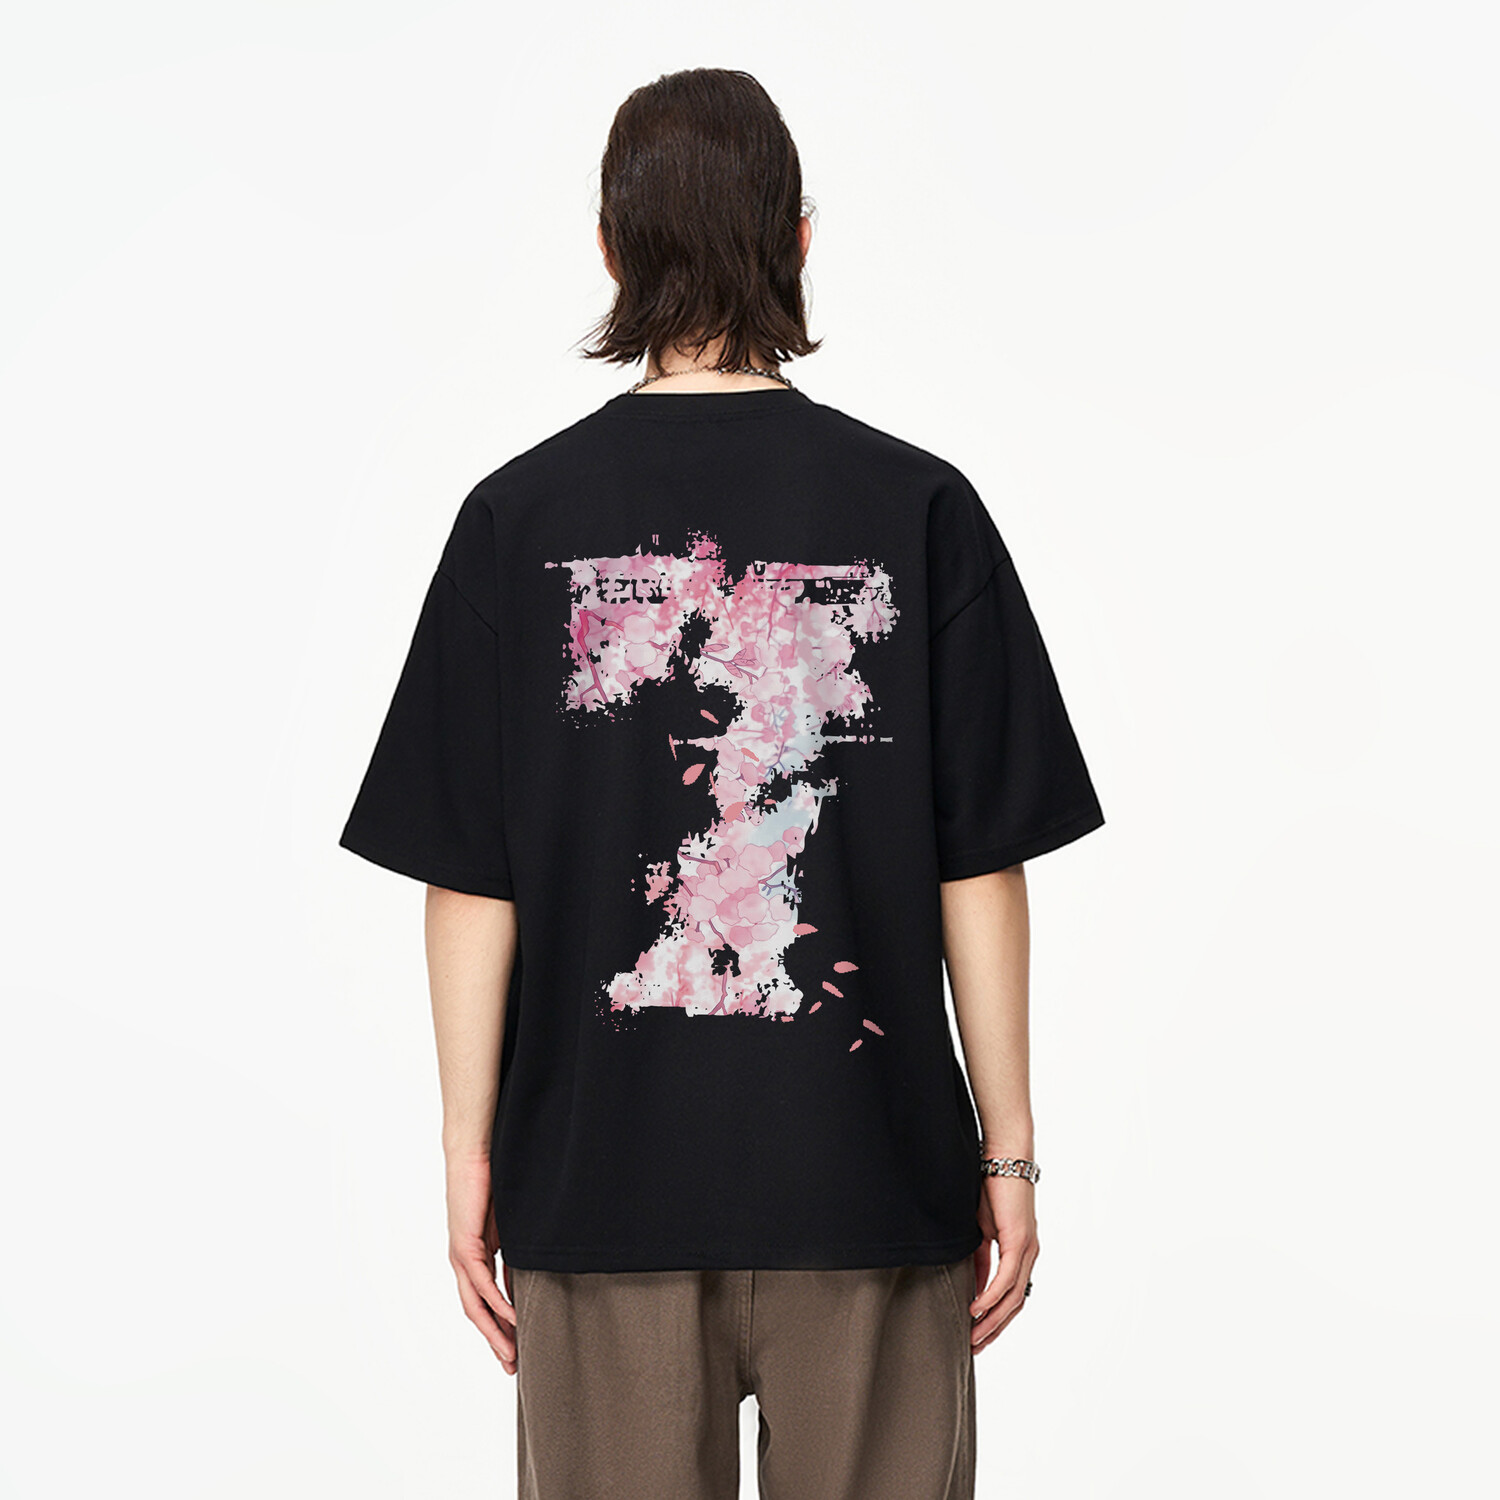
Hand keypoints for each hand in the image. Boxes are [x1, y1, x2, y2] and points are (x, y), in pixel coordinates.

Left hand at [445, 1152, 517, 1374]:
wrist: (475, 1151)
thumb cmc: (494, 1178)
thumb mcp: (513, 1222)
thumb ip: (520, 1246)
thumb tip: (538, 1267)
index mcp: (476, 1255)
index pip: (487, 1300)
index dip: (501, 1325)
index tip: (517, 1347)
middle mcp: (464, 1260)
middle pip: (478, 1311)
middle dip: (496, 1339)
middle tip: (512, 1366)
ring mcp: (462, 1255)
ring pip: (476, 1305)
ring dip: (494, 1331)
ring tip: (512, 1354)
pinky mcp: (465, 1245)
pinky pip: (481, 1283)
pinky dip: (496, 1304)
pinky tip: (511, 1319)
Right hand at [969, 1174, 1038, 1352]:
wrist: (1002, 1157)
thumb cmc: (990, 1187)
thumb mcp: (981, 1229)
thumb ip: (980, 1257)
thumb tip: (974, 1284)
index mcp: (1021, 1252)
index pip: (1011, 1296)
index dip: (995, 1319)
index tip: (976, 1335)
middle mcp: (1029, 1255)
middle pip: (1015, 1305)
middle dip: (994, 1329)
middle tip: (975, 1347)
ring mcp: (1026, 1249)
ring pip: (1012, 1297)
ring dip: (992, 1320)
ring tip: (974, 1337)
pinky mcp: (1018, 1240)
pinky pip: (1005, 1277)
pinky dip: (991, 1296)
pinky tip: (977, 1309)